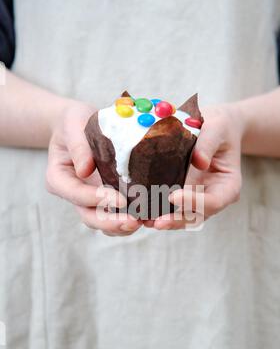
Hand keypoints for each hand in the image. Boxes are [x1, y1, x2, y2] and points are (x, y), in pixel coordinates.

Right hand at [46, 101, 141, 235]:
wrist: (81, 125)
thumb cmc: (75, 122)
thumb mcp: (73, 123)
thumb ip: (78, 145)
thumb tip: (85, 170)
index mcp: (59, 178)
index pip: (75, 194)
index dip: (96, 199)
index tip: (120, 200)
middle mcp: (74, 195)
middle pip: (89, 217)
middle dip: (111, 223)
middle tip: (134, 221)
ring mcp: (91, 200)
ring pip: (104, 222)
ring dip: (123, 226)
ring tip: (145, 221)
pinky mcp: (107, 200)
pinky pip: (118, 215)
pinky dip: (132, 218)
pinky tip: (150, 216)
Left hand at [151, 104, 243, 229]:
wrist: (215, 127)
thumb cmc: (219, 127)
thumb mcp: (217, 128)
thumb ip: (208, 143)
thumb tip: (199, 161)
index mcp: (228, 186)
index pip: (213, 201)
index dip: (195, 202)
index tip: (175, 196)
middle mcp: (213, 198)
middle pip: (196, 216)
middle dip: (176, 220)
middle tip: (157, 222)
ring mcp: (197, 199)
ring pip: (182, 217)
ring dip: (164, 220)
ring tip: (145, 221)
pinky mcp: (182, 195)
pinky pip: (171, 207)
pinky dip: (157, 211)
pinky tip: (142, 212)